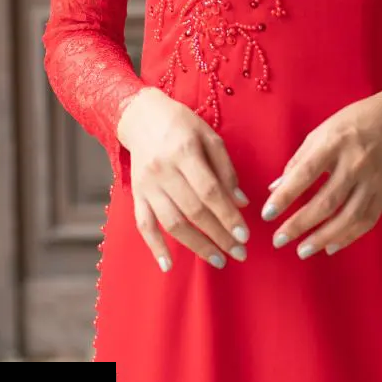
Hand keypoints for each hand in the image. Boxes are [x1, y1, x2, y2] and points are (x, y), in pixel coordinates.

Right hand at [116, 87, 250, 272]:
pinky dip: (155, 247)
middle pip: (193, 211)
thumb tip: (242, 203)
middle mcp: (163, 170)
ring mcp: (147, 185)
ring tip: (218, 260)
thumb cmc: (181, 124)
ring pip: (171, 222)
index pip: (210, 191)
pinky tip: (168, 265)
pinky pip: (143, 225)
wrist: (141, 116)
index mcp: (185, 151)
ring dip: (196, 246)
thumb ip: (226, 169)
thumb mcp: (209, 136)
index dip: (228, 216)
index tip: (245, 236)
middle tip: (239, 253)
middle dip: (218, 236)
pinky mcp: (136, 194)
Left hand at [260, 88, 381, 258]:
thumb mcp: (320, 132)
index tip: (267, 215)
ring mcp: (373, 180)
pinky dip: (348, 237)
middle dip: (300, 224)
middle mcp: (354, 163)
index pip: (305, 174)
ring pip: (348, 217)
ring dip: (323, 237)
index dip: (286, 196)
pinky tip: (330, 247)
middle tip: (279, 241)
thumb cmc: (352, 123)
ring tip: (303, 251)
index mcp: (333, 143)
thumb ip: (298, 161)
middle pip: (326, 201)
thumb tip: (275, 189)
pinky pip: (367, 220)